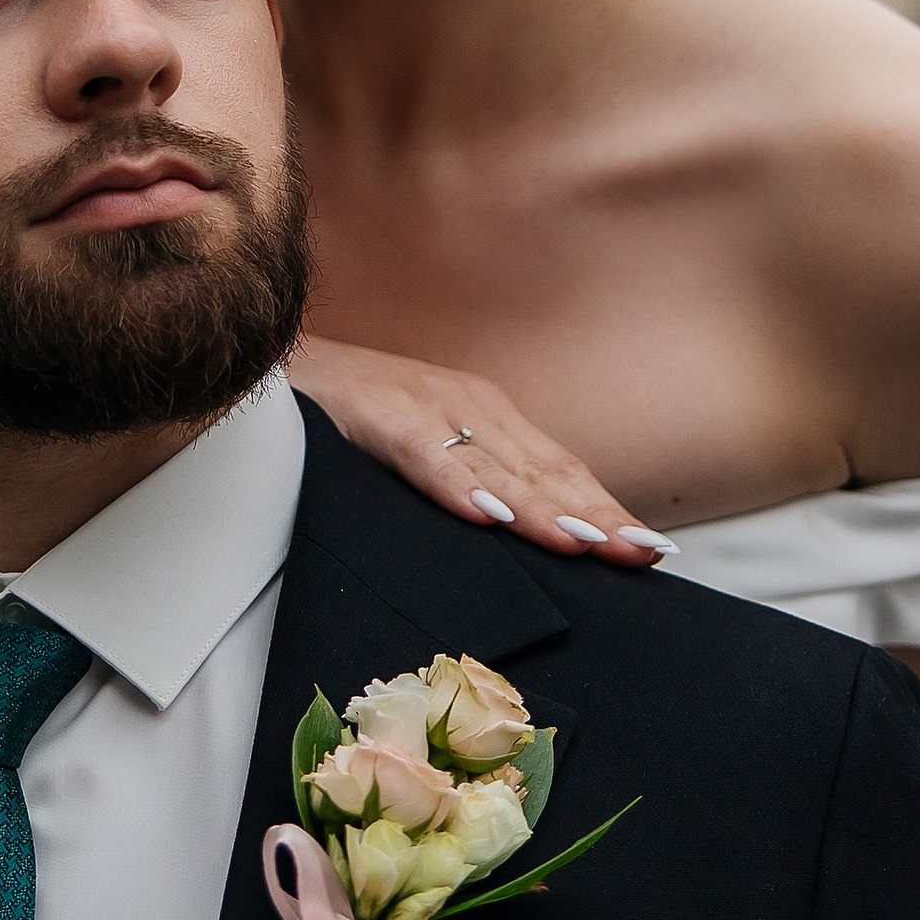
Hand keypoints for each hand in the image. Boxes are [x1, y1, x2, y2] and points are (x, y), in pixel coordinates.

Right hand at [287, 337, 670, 566]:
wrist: (269, 363)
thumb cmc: (344, 417)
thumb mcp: (420, 452)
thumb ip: (466, 487)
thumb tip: (516, 543)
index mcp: (483, 417)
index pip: (557, 472)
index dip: (602, 509)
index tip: (650, 550)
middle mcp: (466, 406)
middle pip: (543, 472)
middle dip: (594, 515)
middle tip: (644, 555)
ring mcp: (422, 408)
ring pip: (495, 468)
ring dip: (544, 509)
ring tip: (590, 545)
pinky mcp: (374, 416)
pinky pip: (422, 456)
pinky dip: (457, 487)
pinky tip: (490, 518)